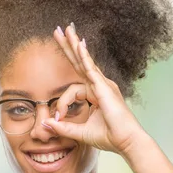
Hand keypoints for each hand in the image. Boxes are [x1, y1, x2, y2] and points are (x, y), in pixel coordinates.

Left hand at [43, 23, 146, 154]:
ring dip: (73, 45)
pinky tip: (78, 45)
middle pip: (80, 63)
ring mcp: (103, 85)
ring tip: (65, 30)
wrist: (126, 142)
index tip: (58, 119)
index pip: (72, 91)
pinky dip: (84, 57)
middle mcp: (100, 86)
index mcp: (96, 95)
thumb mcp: (81, 132)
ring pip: (84, 62)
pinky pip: (91, 70)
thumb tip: (46, 123)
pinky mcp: (104, 88)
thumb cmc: (110, 137)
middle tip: (58, 30)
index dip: (62, 104)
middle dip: (69, 47)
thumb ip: (63, 127)